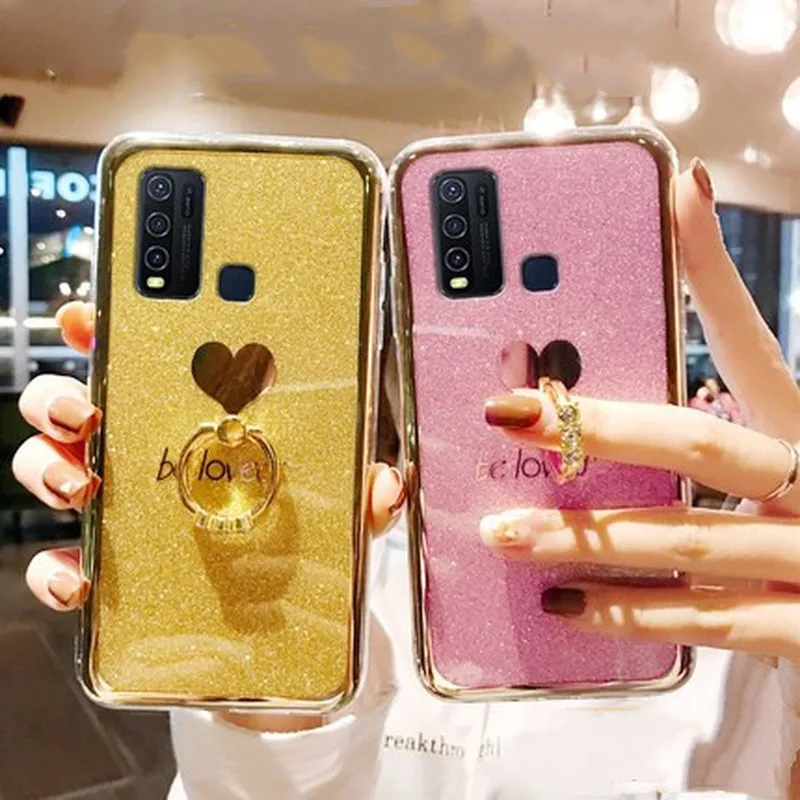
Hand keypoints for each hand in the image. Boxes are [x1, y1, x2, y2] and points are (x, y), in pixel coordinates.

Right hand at [12, 301, 404, 730]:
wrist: (287, 615)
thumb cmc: (304, 533)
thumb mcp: (342, 503)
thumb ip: (363, 488)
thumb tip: (386, 487)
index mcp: (194, 416)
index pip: (141, 358)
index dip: (108, 329)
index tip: (93, 314)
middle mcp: (145, 452)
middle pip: (74, 404)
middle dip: (59, 396)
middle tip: (84, 408)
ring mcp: (121, 507)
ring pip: (49, 469)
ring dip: (46, 468)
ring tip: (79, 482)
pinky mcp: (111, 569)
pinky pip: (61, 561)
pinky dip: (56, 568)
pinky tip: (81, 579)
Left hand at [480, 160, 799, 662]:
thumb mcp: (790, 434)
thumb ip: (739, 398)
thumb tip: (679, 293)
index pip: (752, 336)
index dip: (714, 266)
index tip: (677, 195)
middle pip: (694, 444)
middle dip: (594, 430)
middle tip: (503, 415)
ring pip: (680, 541)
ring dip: (583, 538)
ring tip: (501, 532)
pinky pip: (705, 623)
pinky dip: (629, 616)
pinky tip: (562, 607)